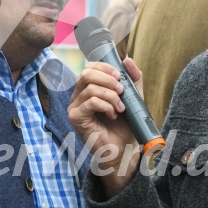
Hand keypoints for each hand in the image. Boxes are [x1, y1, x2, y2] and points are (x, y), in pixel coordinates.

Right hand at [68, 57, 142, 195]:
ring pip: (90, 88)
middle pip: (86, 73)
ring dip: (110, 96)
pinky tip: (113, 115)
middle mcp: (78, 95)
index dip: (105, 67)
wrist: (124, 148)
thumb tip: (127, 59)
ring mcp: (74, 106)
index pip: (89, 67)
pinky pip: (90, 102)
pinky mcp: (75, 117)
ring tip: (120, 108)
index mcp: (88, 87)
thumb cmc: (125, 124)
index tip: (120, 76)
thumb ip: (132, 78)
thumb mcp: (132, 97)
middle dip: (107, 79)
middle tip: (121, 91)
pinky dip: (106, 106)